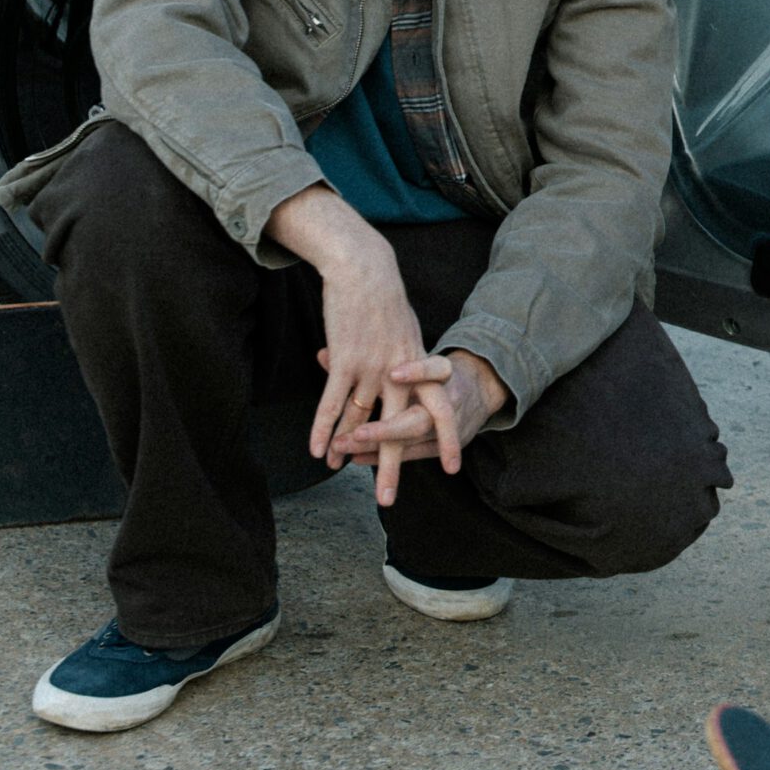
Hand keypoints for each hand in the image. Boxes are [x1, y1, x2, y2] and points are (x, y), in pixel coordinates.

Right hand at [271, 187, 426, 500]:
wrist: (365, 269)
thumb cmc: (386, 301)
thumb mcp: (408, 332)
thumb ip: (410, 362)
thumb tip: (408, 383)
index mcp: (420, 365)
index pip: (438, 408)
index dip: (444, 438)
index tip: (452, 467)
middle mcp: (400, 371)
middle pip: (399, 427)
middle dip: (393, 465)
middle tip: (388, 499)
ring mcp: (373, 367)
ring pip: (360, 420)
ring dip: (347, 449)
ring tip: (340, 475)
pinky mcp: (345, 360)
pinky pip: (333, 403)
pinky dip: (323, 428)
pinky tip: (317, 451)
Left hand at [330, 351, 506, 494]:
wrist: (481, 385)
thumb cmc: (432, 368)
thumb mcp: (411, 354)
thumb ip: (370, 356)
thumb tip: (323, 355)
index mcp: (444, 374)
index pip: (437, 370)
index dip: (418, 372)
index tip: (394, 373)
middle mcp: (448, 402)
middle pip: (418, 421)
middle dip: (385, 431)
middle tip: (356, 434)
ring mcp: (446, 427)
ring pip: (409, 443)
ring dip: (374, 447)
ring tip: (342, 449)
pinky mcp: (441, 444)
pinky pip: (410, 453)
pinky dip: (379, 455)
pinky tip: (355, 457)